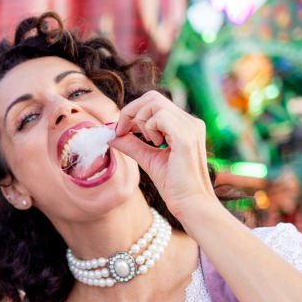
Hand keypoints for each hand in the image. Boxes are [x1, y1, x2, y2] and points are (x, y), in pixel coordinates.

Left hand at [108, 91, 216, 222]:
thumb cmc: (173, 185)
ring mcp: (190, 127)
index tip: (121, 131)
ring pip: (155, 103)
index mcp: (184, 125)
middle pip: (153, 97)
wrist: (190, 204)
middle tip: (124, 132)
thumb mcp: (148, 159)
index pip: (154, 101)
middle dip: (131, 112)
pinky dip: (149, 128)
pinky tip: (154, 144)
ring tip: (147, 142)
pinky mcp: (186, 137)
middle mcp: (190, 122)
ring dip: (140, 121)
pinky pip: (160, 117)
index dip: (132, 112)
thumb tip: (111, 135)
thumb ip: (132, 145)